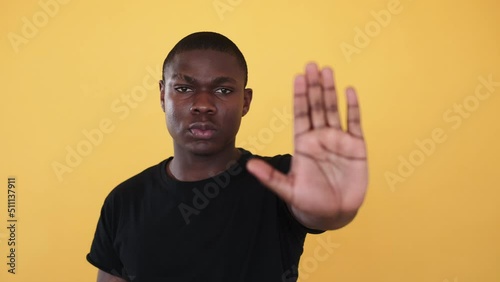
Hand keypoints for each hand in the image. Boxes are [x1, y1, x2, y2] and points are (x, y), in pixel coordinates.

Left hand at [247, 63, 367, 229]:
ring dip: (331, 90)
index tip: (297, 77)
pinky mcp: (356, 147)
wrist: (332, 215)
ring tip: (327, 70)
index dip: (299, 96)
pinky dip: (353, 107)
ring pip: (334, 109)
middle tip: (312, 65)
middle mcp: (319, 137)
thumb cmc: (308, 203)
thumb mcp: (287, 190)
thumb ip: (270, 177)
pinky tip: (349, 90)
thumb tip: (248, 166)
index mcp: (303, 143)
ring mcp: (338, 140)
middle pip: (316, 106)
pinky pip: (354, 123)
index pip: (300, 114)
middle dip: (314, 86)